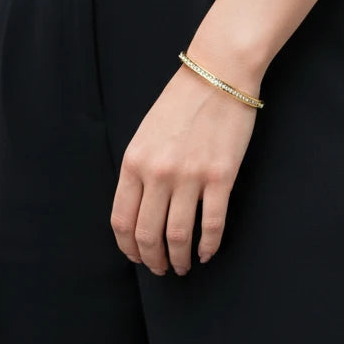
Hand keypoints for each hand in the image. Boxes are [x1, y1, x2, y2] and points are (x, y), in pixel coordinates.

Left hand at [111, 56, 260, 275]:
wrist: (218, 75)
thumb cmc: (181, 102)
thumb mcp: (145, 134)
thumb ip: (139, 170)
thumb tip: (140, 208)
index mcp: (134, 162)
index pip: (122, 220)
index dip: (128, 247)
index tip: (137, 256)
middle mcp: (158, 173)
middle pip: (148, 234)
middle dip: (152, 260)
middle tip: (160, 269)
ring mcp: (190, 177)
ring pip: (178, 236)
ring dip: (178, 259)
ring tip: (182, 266)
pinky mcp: (221, 177)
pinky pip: (212, 224)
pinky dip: (208, 246)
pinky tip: (207, 253)